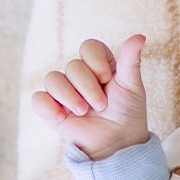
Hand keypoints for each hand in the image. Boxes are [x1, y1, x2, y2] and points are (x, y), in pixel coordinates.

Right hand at [31, 34, 149, 159]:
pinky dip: (48, 107)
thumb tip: (140, 36)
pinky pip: (38, 99)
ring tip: (84, 112)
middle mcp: (79, 75)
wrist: (119, 142)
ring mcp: (64, 91)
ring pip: (52, 79)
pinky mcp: (52, 108)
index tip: (108, 79)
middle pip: (72, 66)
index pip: (89, 47)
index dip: (96, 62)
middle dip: (88, 87)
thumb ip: (131, 61)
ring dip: (70, 96)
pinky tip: (63, 117)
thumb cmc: (127, 112)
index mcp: (98, 64)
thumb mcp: (132, 86)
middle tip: (102, 105)